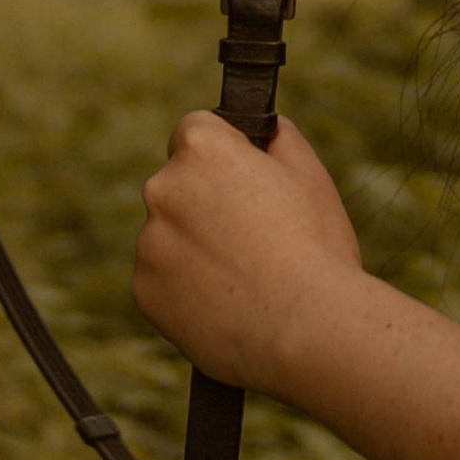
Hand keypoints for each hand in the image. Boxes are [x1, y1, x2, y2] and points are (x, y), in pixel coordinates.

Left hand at [132, 111, 368, 394]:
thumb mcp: (310, 176)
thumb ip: (279, 138)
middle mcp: (163, 189)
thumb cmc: (316, 249)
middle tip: (253, 236)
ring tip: (245, 278)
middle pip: (179, 185)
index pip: (195, 129)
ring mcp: (149, 242)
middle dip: (207, 202)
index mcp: (202, 150)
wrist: (306, 331)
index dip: (225, 152)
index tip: (246, 179)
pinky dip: (186, 288)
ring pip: (170, 235)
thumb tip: (266, 127)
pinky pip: (163, 279)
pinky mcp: (144, 291)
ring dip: (195, 247)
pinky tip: (226, 303)